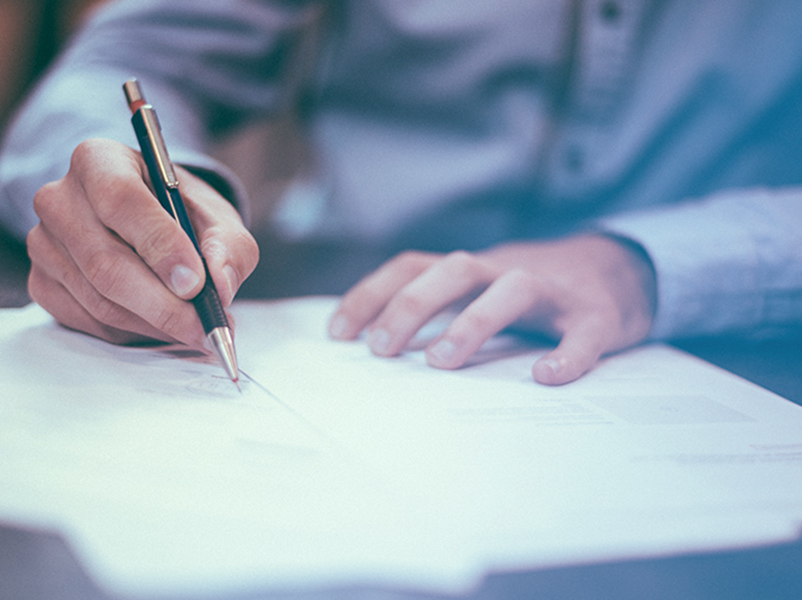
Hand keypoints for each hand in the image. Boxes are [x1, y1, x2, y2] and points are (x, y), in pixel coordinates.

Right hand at [26, 138, 258, 346]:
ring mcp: (43, 244)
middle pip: (106, 262)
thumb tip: (220, 285)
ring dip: (154, 324)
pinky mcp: (42, 283)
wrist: (148, 223)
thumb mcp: (217, 217)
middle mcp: (59, 198)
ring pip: (99, 300)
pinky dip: (132, 333)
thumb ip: (229, 246)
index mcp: (98, 160)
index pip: (121, 200)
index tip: (196, 283)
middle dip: (163, 304)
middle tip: (205, 327)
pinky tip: (161, 325)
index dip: (160, 245)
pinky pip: (89, 322)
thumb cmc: (181, 214)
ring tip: (194, 329)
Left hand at [327, 235, 655, 384]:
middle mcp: (506, 270)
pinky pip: (582, 333)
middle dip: (412, 305)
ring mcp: (553, 291)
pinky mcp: (597, 316)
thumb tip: (377, 347)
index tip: (338, 333)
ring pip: (512, 290)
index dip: (372, 294)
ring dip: (473, 322)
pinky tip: (546, 377)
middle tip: (381, 350)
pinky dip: (566, 354)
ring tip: (441, 362)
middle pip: (454, 270)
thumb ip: (441, 307)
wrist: (622, 268)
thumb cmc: (534, 290)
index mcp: (473, 269)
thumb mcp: (481, 288)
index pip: (412, 266)